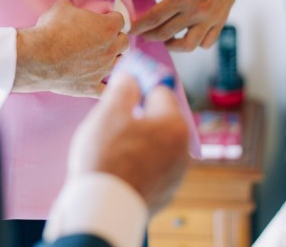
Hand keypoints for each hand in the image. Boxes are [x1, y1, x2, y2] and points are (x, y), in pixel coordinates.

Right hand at [14, 0, 128, 96]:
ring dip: (113, 59)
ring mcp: (103, 69)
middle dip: (115, 39)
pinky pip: (108, 90)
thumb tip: (72, 11)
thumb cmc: (50, 30)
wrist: (38, 57)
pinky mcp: (92, 86)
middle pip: (124, 42)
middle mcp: (110, 49)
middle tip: (103, 38)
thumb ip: (75, 9)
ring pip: (120, 64)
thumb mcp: (62, 8)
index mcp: (108, 27)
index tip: (103, 20)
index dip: (110, 19)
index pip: (119, 20)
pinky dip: (107, 86)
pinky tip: (102, 82)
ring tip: (102, 58)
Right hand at [67, 72, 189, 213]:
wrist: (102, 209)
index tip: (125, 86)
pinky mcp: (166, 192)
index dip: (140, 85)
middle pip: (161, 118)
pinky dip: (140, 163)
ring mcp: (176, 173)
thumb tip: (130, 77)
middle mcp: (183, 148)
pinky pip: (154, 167)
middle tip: (114, 120)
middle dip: (140, 115)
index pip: (161, 90)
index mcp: (174, 124)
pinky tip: (120, 167)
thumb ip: (123, 88)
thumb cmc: (106, 157)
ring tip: (114, 147)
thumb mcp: (109, 113)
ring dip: (140, 140)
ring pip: (158, 144)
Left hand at [130, 0, 253, 50]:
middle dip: (149, 35)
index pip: (155, 18)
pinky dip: (194, 43)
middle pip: (166, 33)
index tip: (130, 28)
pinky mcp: (221, 20)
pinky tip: (185, 34)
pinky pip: (206, 42)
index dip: (139, 25)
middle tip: (141, 32)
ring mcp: (211, 18)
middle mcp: (198, 10)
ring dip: (171, 45)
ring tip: (163, 37)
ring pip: (188, 45)